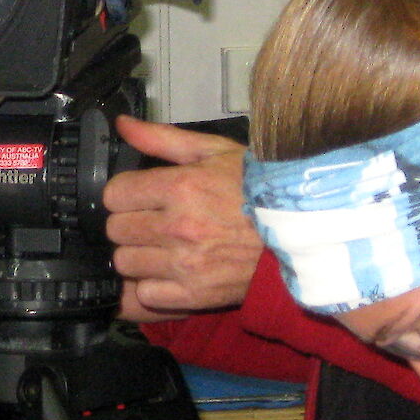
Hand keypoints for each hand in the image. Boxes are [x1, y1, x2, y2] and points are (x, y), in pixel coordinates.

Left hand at [103, 115, 262, 321]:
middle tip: (152, 221)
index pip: (115, 194)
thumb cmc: (258, 189)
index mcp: (181, 186)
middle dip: (130, 223)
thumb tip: (123, 124)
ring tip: (162, 247)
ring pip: (126, 262)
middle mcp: (179, 226)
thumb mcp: (214, 151)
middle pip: (116, 229)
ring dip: (139, 254)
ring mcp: (186, 264)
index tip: (139, 196)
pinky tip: (171, 271)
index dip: (125, 194)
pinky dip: (153, 285)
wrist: (303, 232)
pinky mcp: (195, 294)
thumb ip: (162, 138)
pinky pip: (146, 294)